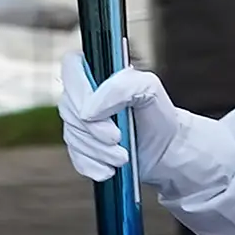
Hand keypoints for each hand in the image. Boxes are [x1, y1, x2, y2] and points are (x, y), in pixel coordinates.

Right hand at [55, 53, 234, 203]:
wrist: (165, 150)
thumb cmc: (158, 116)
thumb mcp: (149, 89)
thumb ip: (121, 87)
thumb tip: (90, 109)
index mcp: (99, 73)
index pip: (71, 66)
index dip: (79, 91)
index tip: (95, 113)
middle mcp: (84, 95)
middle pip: (68, 108)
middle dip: (94, 130)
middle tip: (118, 138)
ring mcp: (79, 122)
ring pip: (72, 136)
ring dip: (99, 151)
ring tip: (124, 155)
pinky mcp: (80, 148)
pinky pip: (76, 158)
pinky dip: (95, 166)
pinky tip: (112, 168)